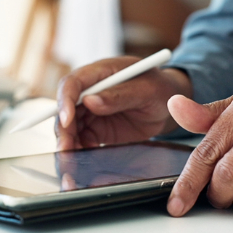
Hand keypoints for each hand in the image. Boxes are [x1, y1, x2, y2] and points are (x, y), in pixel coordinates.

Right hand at [55, 57, 191, 150]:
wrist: (169, 106)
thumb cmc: (161, 89)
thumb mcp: (147, 89)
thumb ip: (120, 95)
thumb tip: (90, 101)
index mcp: (102, 71)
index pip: (73, 82)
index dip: (65, 100)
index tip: (66, 120)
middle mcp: (90, 90)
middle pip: (65, 107)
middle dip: (63, 129)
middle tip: (66, 149)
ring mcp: (90, 110)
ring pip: (69, 126)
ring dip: (67, 143)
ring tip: (71, 160)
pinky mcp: (95, 128)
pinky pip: (80, 139)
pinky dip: (77, 150)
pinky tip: (81, 161)